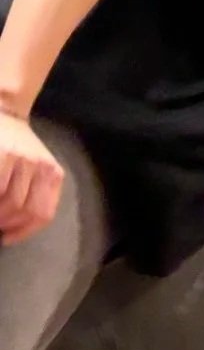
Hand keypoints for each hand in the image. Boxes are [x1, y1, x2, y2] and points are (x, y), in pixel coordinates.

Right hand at [0, 112, 63, 244]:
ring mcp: (20, 159)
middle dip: (3, 224)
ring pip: (7, 202)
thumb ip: (32, 191)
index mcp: (52, 173)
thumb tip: (13, 224)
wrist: (5, 110)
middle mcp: (41, 166)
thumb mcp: (34, 166)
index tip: (7, 238)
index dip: (22, 232)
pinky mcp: (3, 154)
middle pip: (22, 210)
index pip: (42, 214)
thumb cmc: (15, 144)